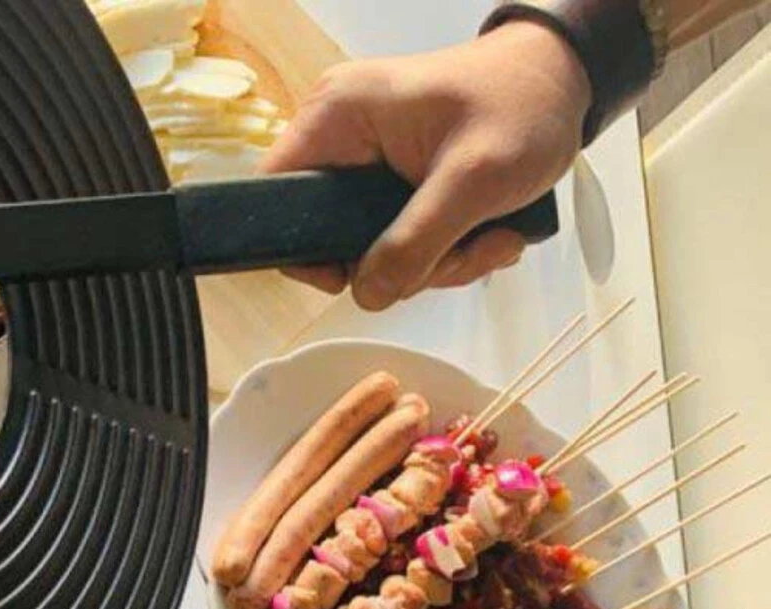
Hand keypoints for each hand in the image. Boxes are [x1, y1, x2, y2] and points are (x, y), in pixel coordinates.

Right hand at [263, 21, 590, 310]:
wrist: (565, 81)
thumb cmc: (524, 103)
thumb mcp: (472, 180)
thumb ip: (415, 244)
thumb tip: (367, 296)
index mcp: (338, 116)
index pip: (274, 197)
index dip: (305, 249)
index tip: (358, 274)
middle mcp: (342, 139)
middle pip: (330, 238)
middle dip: (397, 264)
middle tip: (456, 253)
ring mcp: (368, 164)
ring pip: (371, 251)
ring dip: (432, 264)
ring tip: (486, 238)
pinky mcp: (394, 185)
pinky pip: (398, 242)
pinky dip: (441, 253)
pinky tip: (484, 234)